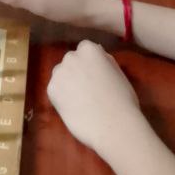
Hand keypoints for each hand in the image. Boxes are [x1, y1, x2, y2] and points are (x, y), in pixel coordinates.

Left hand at [47, 40, 141, 155]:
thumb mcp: (117, 72)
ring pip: (61, 76)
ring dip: (67, 85)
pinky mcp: (51, 89)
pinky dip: (61, 100)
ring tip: (82, 103)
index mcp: (90, 49)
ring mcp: (60, 72)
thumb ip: (104, 61)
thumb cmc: (123, 100)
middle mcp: (71, 56)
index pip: (84, 51)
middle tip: (88, 93)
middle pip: (70, 62)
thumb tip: (97, 52)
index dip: (89, 67)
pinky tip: (75, 110)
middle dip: (76, 73)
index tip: (96, 79)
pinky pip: (55, 92)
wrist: (114, 125)